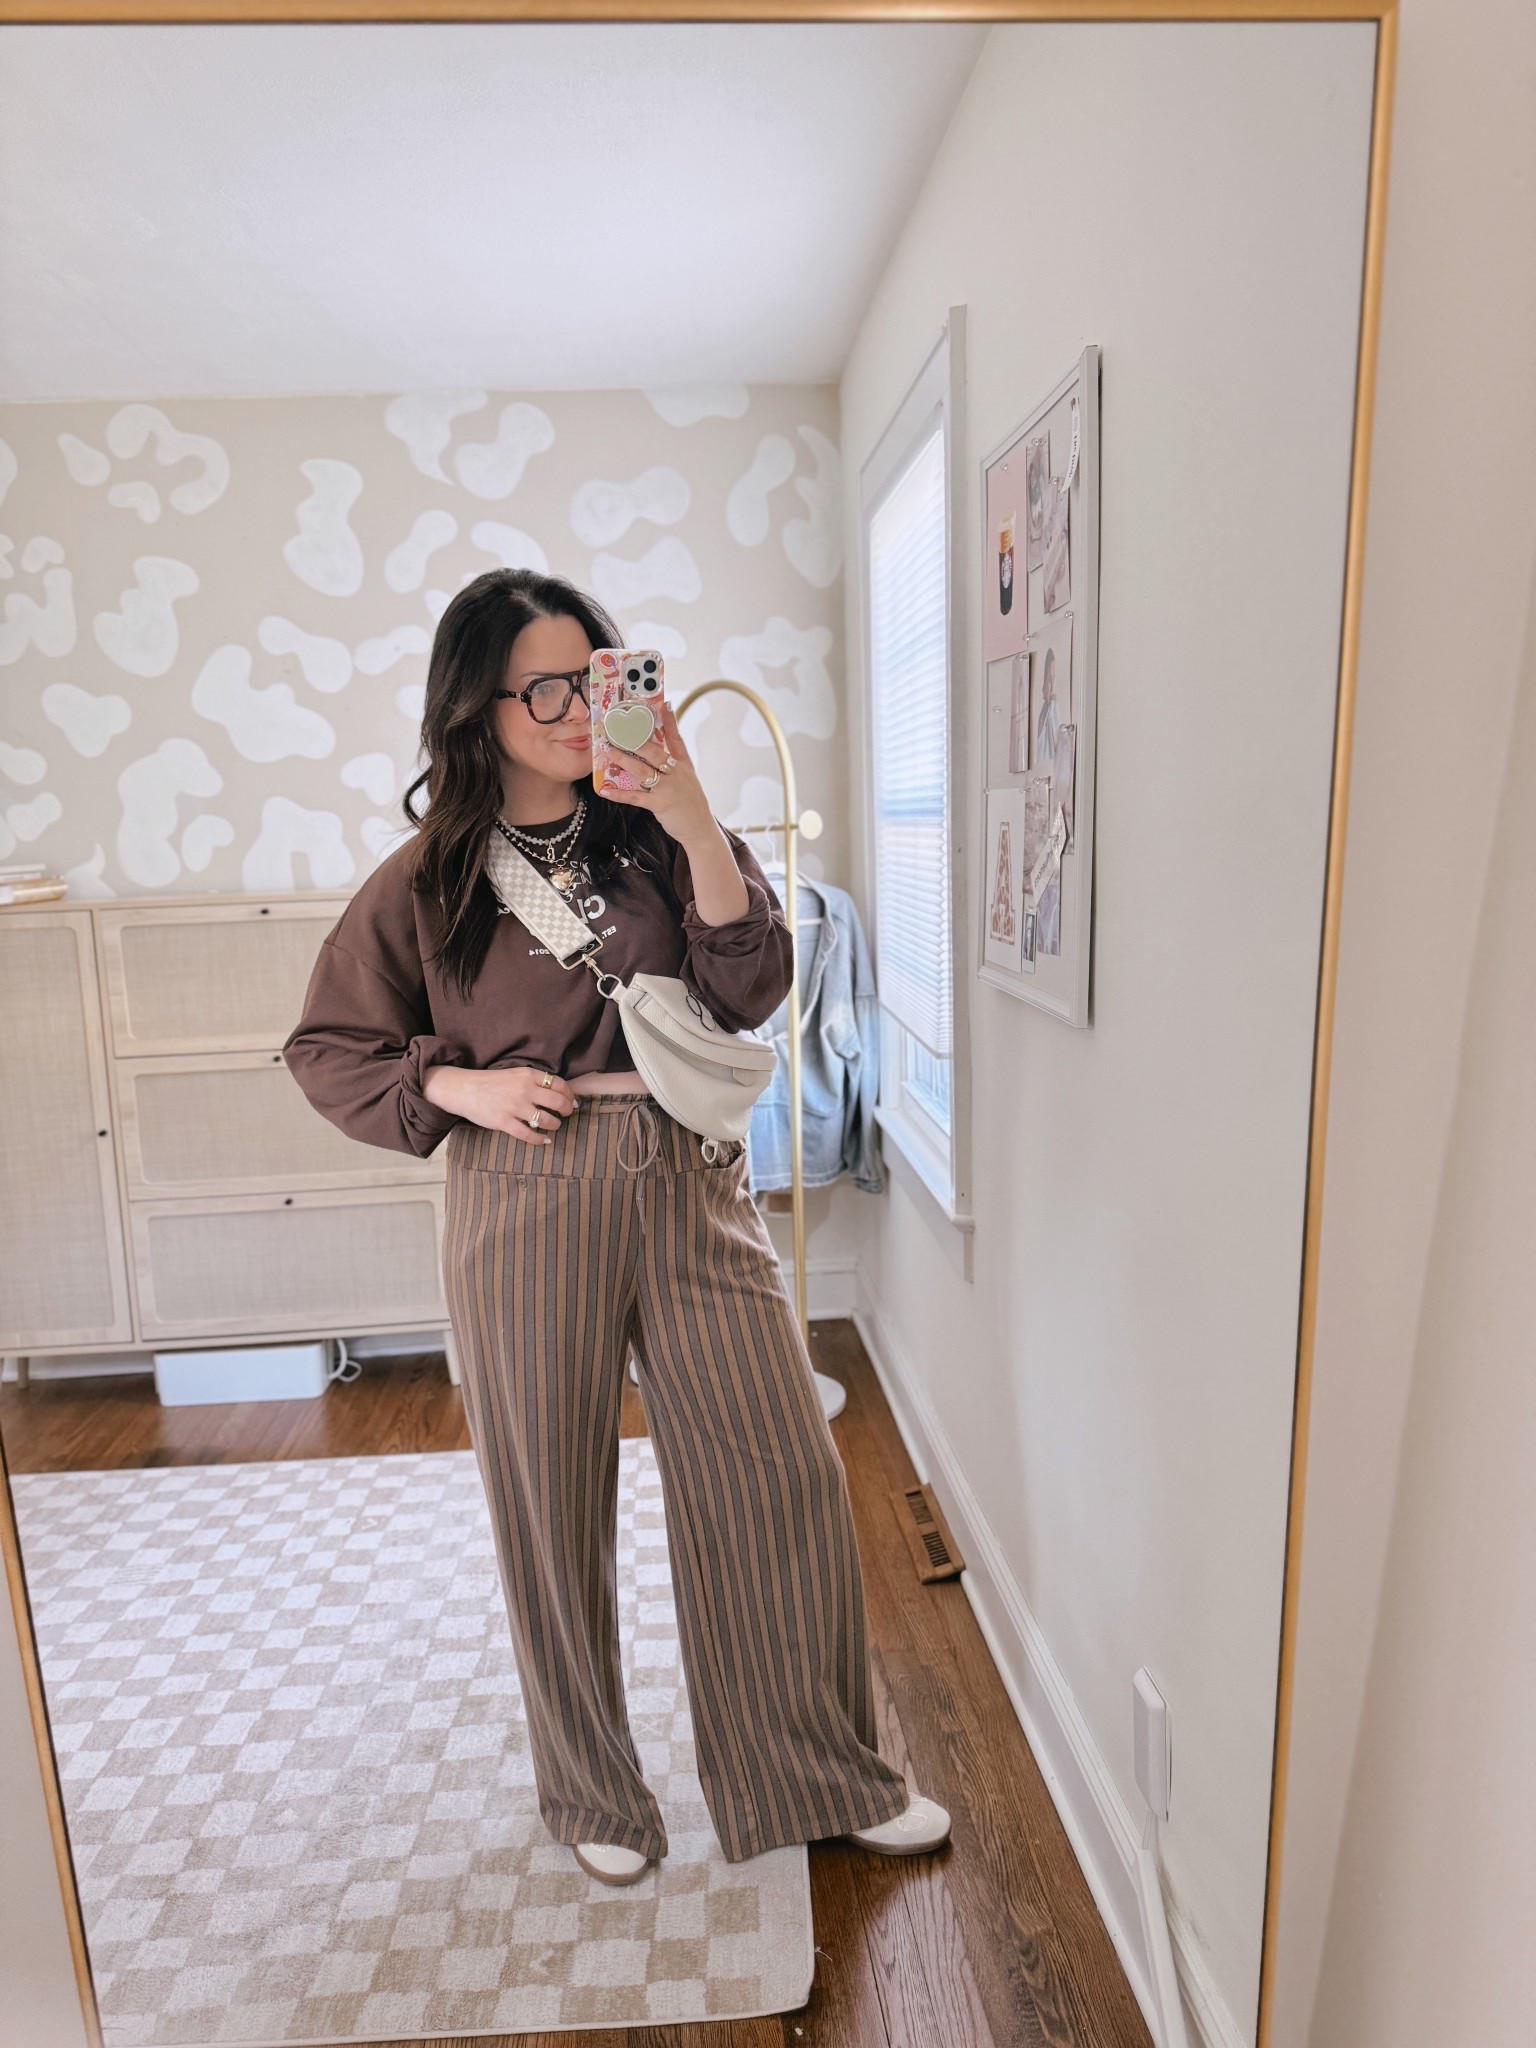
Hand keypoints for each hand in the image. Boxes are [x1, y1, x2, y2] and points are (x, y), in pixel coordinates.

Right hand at [423, 1063, 576, 1144]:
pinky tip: (544, 1141)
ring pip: (546, 1120)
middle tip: (567, 1114)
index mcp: (527, 1075)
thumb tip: (556, 1092)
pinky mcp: (504, 1122)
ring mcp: (515, 1107)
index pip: (558, 1084)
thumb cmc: (490, 1082)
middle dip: (567, 1110)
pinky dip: (539, 1139)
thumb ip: (533, 1081)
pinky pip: (528, 1134)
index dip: (569, 1094)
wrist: (464, 1089)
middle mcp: (524, 1090)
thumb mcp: (514, 1073)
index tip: (572, 1101)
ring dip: (555, 1124)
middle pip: (557, 1102)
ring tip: (554, 1125)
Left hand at [599, 698, 712, 845]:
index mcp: (684, 765)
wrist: (701, 829)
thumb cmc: (692, 805)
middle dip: (633, 740)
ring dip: (622, 760)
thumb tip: (657, 754)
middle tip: (616, 730)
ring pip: (642, 770)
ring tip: (607, 751)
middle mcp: (676, 773)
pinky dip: (619, 794)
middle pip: (653, 751)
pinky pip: (635, 797)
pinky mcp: (660, 804)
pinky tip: (606, 790)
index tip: (663, 704)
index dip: (669, 721)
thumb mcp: (688, 780)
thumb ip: (674, 766)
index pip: (676, 738)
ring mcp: (668, 788)